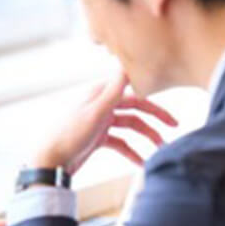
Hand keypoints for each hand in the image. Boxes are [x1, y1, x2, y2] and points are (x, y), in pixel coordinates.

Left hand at [32, 70, 177, 174]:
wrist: (50, 161)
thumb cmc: (70, 135)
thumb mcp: (95, 112)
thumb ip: (114, 90)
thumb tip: (127, 63)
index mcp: (101, 94)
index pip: (134, 91)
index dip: (153, 98)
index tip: (170, 105)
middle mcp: (101, 104)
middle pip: (135, 109)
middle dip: (155, 119)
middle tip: (174, 128)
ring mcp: (100, 121)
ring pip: (130, 126)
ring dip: (146, 137)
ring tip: (161, 151)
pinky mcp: (97, 138)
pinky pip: (120, 143)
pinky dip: (132, 152)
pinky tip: (142, 163)